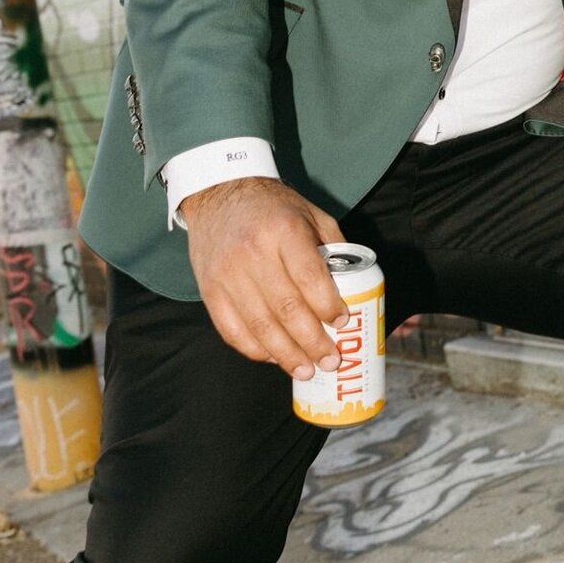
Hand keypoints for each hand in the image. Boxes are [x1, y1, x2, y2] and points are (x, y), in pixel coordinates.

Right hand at [184, 176, 346, 379]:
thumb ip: (332, 247)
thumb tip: (355, 288)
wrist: (217, 191)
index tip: (343, 322)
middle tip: (331, 361)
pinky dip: (254, 349)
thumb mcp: (310, 213)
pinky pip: (232, 329)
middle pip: (286, 309)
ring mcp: (227, 273)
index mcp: (284, 230)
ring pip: (259, 326)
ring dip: (286, 355)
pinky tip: (274, 358)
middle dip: (312, 342)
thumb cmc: (272, 206)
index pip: (310, 278)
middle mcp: (253, 253)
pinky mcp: (209, 289)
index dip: (329, 306)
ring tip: (306, 371)